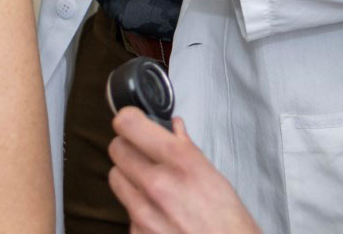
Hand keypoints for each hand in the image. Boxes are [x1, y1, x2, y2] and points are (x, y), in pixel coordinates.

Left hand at [108, 112, 259, 233]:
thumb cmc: (227, 221)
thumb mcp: (213, 176)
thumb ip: (186, 148)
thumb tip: (173, 128)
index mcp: (179, 161)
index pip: (129, 124)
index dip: (128, 120)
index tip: (131, 122)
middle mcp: (157, 184)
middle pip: (117, 148)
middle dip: (128, 148)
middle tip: (142, 153)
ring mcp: (143, 212)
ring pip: (115, 177)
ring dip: (128, 177)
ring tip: (149, 184)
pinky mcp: (136, 232)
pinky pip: (125, 209)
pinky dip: (137, 207)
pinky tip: (156, 211)